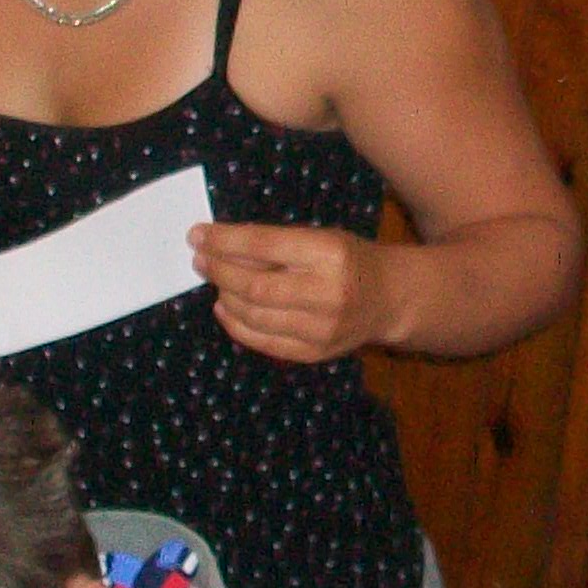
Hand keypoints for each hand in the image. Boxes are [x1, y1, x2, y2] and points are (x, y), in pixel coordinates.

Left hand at [190, 223, 397, 363]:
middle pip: (255, 286)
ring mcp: (322, 329)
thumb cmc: (348, 260)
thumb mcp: (320, 238)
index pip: (264, 246)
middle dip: (219, 272)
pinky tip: (225, 309)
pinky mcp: (315, 353)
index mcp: (330, 254)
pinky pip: (263, 341)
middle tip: (200, 261)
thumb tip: (220, 246)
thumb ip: (276, 244)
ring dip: (225, 297)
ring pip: (254, 316)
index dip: (224, 241)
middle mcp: (328, 293)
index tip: (197, 235)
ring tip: (215, 282)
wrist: (389, 299)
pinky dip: (236, 325)